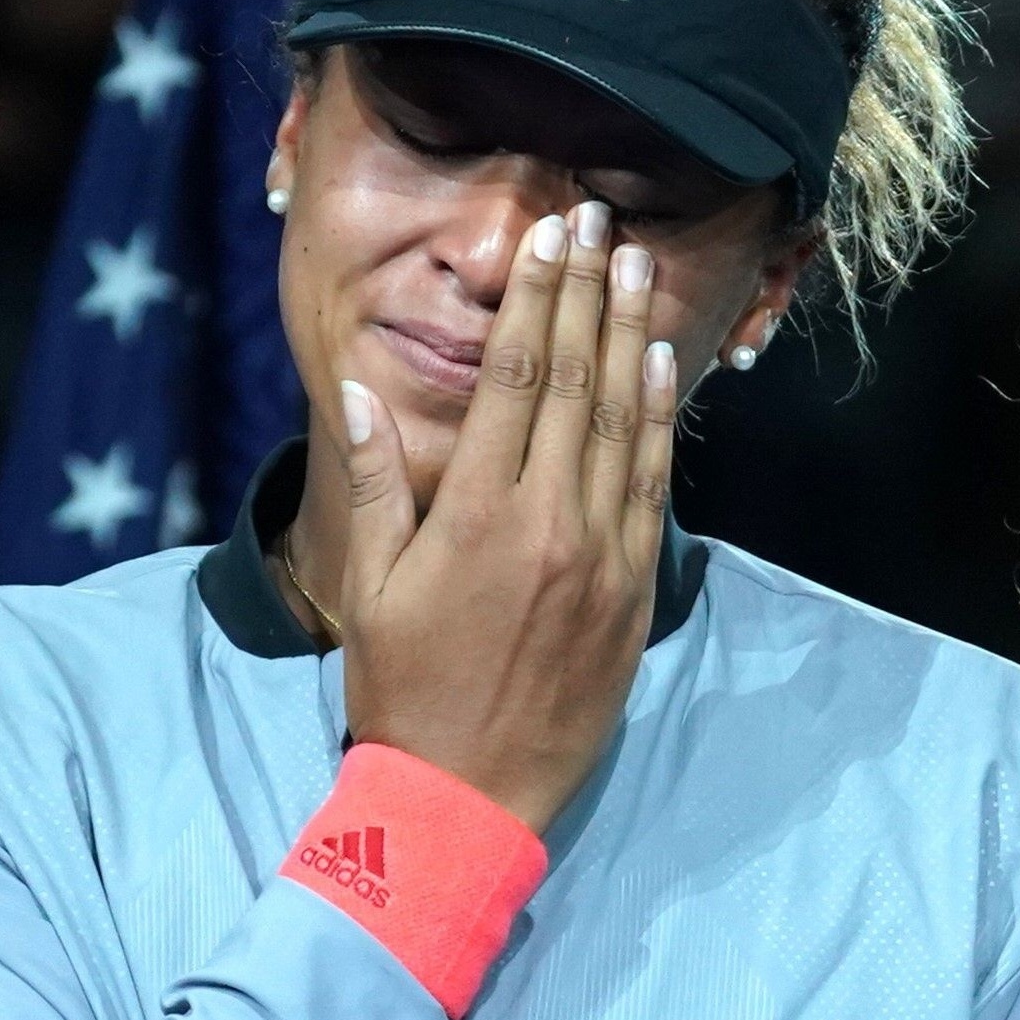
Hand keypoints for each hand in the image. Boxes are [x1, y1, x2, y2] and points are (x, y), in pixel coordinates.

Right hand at [335, 201, 678, 834]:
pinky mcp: (634, 595)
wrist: (468, 795)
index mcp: (478, 514)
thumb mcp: (369, 586)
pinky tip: (661, 372)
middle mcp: (551, 524)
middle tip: (603, 224)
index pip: (517, 377)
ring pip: (624, 426)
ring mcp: (602, 559)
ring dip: (633, 342)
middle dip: (590, 297)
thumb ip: (374, 483)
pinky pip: (652, 490)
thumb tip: (358, 389)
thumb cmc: (404, 690)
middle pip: (578, 384)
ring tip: (640, 271)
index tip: (554, 239)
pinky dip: (657, 425)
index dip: (540, 300)